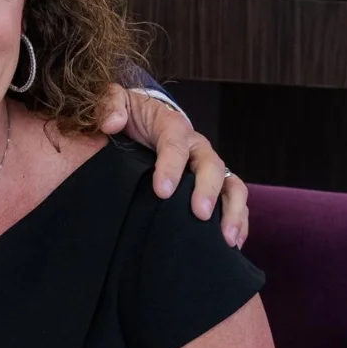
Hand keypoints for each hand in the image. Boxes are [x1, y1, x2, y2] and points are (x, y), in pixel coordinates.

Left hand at [100, 86, 248, 246]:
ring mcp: (207, 166)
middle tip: (200, 215)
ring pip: (231, 185)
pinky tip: (232, 245)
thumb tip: (113, 123)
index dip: (171, 167)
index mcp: (172, 126)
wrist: (142, 120)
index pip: (175, 144)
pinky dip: (238, 221)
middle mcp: (196, 147)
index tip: (162, 192)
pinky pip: (233, 201)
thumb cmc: (128, 115)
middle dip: (207, 190)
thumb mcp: (114, 102)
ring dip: (232, 211)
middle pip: (211, 165)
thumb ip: (109, 106)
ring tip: (226, 239)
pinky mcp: (212, 184)